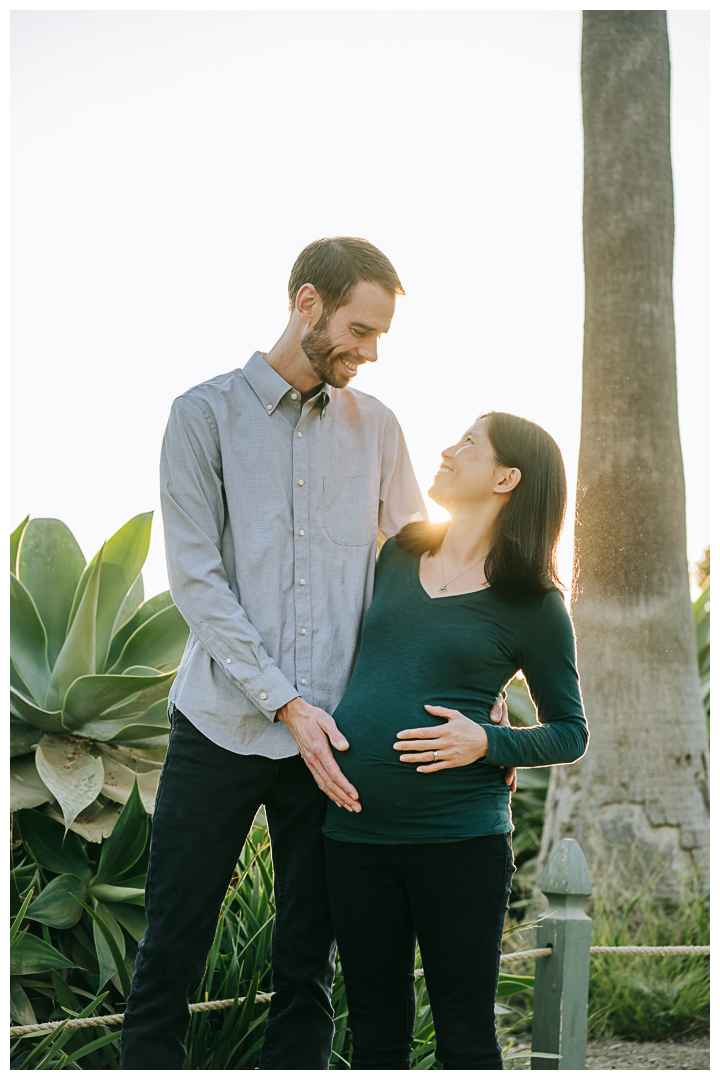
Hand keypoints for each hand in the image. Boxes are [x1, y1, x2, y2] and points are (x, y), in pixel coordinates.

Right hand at [277, 697, 360, 811]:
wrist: (294, 715)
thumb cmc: (313, 716)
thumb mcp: (326, 720)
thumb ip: (336, 734)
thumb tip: (345, 747)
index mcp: (319, 750)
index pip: (334, 774)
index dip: (345, 786)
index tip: (355, 795)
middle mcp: (313, 760)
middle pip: (330, 784)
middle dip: (344, 798)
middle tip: (357, 808)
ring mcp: (310, 763)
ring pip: (324, 786)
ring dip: (337, 798)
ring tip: (350, 808)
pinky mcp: (309, 763)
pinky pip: (319, 782)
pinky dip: (328, 793)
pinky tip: (337, 798)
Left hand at [393, 705, 489, 771]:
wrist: (485, 742)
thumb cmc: (469, 727)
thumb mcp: (456, 715)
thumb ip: (440, 711)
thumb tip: (426, 706)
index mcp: (445, 730)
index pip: (423, 732)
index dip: (410, 734)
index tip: (399, 735)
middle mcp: (445, 742)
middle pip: (422, 745)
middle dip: (407, 746)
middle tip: (395, 747)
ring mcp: (449, 753)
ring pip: (428, 757)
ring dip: (413, 758)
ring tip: (402, 758)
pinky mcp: (453, 762)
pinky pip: (438, 766)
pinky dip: (427, 768)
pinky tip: (418, 768)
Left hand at [490, 692, 516, 792]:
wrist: (498, 703)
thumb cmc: (497, 703)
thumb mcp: (499, 702)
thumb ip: (497, 708)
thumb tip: (493, 719)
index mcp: (506, 731)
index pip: (508, 746)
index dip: (507, 758)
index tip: (502, 768)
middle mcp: (508, 740)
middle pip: (512, 757)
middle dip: (511, 771)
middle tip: (508, 784)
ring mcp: (507, 744)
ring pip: (510, 760)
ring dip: (510, 773)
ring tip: (510, 787)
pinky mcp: (503, 746)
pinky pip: (505, 758)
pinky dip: (507, 768)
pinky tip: (506, 780)